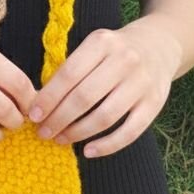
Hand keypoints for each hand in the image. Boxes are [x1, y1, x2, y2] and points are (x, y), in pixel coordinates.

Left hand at [27, 19, 181, 157]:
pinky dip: (107, 146)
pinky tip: (88, 151)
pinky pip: (130, 131)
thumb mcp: (94, 46)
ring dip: (78, 133)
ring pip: (105, 116)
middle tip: (43, 132)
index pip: (69, 74)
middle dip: (59, 118)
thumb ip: (72, 69)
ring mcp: (142, 83)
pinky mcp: (155, 103)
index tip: (33, 115)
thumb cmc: (115, 51)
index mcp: (102, 42)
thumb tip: (41, 104)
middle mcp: (124, 60)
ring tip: (60, 139)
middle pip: (84, 97)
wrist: (160, 45)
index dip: (49, 97)